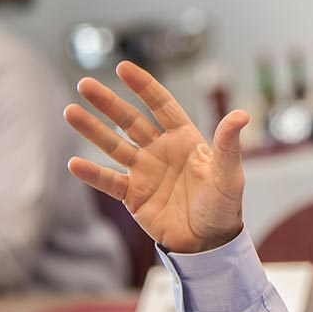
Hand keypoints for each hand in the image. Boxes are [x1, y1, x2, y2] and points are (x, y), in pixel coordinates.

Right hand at [64, 61, 248, 252]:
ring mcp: (145, 172)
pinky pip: (109, 181)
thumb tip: (241, 115)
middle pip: (130, 121)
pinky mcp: (133, 195)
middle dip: (108, 103)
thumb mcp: (229, 175)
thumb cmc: (224, 207)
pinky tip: (74, 163)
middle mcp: (161, 150)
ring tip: (70, 111)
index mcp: (185, 139)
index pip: (162, 106)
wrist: (209, 243)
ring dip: (92, 130)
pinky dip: (92, 174)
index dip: (144, 87)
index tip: (124, 67)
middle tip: (85, 84)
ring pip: (114, 145)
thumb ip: (229, 145)